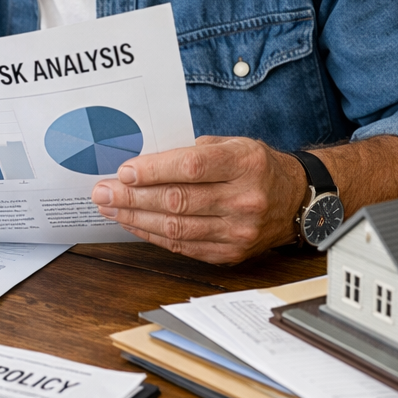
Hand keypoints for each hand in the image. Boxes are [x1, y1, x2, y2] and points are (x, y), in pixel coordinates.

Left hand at [89, 136, 308, 263]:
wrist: (295, 200)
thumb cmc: (257, 167)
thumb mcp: (234, 144)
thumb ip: (193, 151)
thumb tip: (144, 163)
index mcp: (245, 163)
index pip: (191, 167)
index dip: (154, 170)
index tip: (124, 171)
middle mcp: (244, 199)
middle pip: (178, 200)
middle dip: (132, 197)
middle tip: (102, 192)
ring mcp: (239, 231)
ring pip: (176, 228)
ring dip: (136, 218)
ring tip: (109, 209)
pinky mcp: (231, 253)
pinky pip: (183, 247)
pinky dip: (153, 235)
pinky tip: (133, 224)